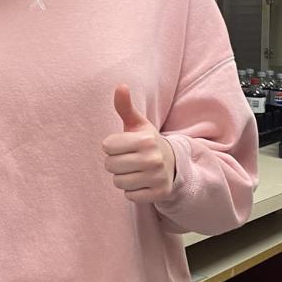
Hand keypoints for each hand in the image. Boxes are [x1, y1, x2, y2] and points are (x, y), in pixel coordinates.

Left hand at [102, 85, 175, 203]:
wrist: (174, 164)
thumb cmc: (147, 142)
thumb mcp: (137, 124)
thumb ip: (125, 106)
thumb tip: (120, 86)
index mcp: (146, 139)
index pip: (107, 147)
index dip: (112, 147)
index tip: (124, 146)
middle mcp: (153, 158)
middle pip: (110, 166)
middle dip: (115, 163)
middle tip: (128, 159)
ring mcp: (158, 177)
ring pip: (118, 182)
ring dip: (123, 178)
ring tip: (135, 170)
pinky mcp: (160, 194)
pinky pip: (130, 196)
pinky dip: (133, 191)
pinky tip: (142, 182)